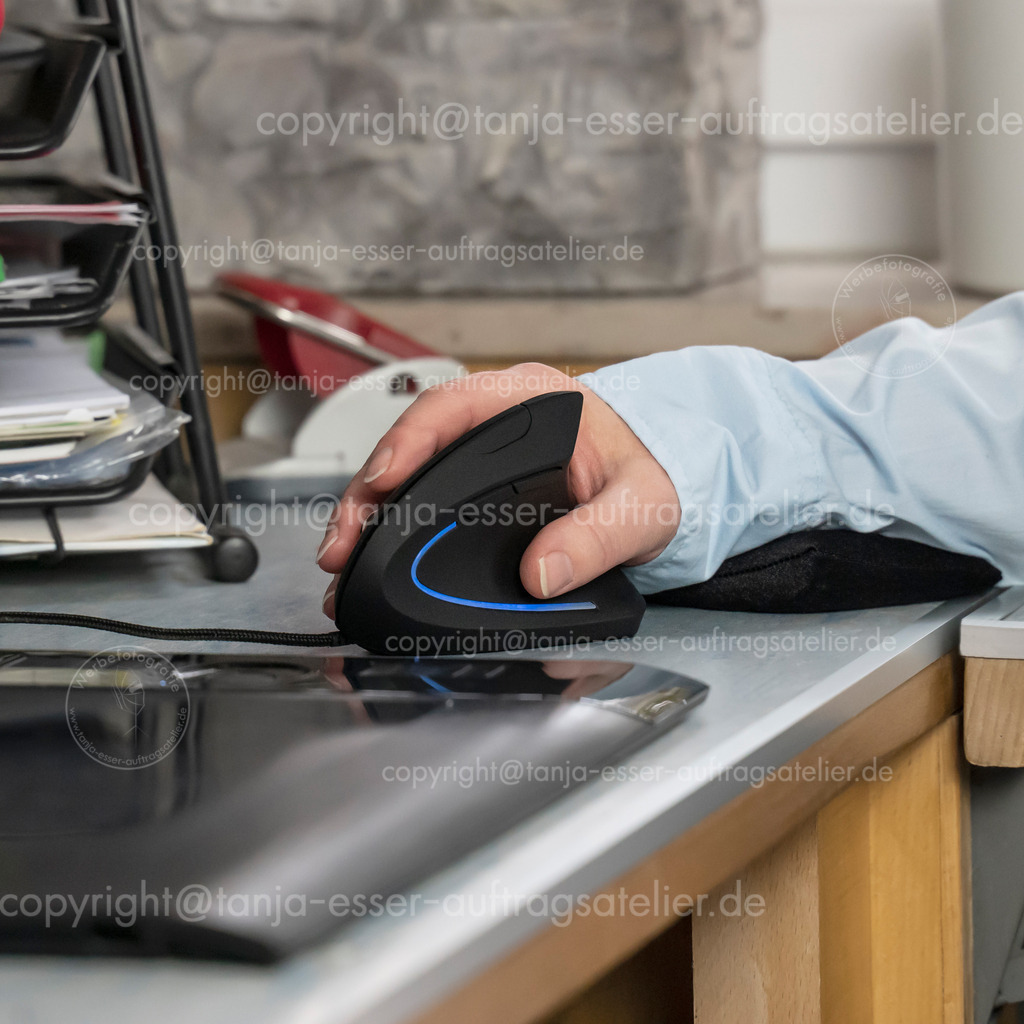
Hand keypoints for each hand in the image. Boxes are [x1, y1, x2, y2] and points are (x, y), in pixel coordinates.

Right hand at [316, 363, 679, 615]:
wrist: (669, 472)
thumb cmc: (658, 469)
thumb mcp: (642, 505)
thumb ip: (598, 537)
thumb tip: (541, 574)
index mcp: (534, 399)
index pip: (452, 406)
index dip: (407, 441)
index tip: (382, 480)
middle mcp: (498, 417)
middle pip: (412, 444)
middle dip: (368, 493)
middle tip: (343, 544)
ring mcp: (484, 449)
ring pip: (409, 471)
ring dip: (371, 512)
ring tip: (343, 558)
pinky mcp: (480, 481)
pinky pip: (424, 493)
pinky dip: (395, 523)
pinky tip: (376, 553)